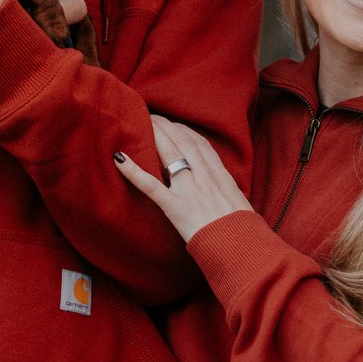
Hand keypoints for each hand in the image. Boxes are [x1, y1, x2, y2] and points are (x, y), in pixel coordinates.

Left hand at [113, 115, 250, 241]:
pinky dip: (133, 171)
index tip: (174, 125)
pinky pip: (151, 186)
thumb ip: (229, 196)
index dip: (185, 132)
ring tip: (138, 124)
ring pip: (170, 154)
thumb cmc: (243, 232)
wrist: (241, 245)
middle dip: (166, 127)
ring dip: (154, 136)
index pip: (201, 145)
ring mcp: (189, 190)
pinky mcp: (175, 207)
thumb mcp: (240, 206)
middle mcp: (205, 177)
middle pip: (183, 142)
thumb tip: (227, 195)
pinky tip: (119, 159)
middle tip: (151, 116)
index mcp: (220, 177)